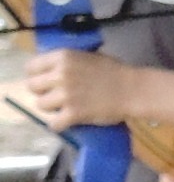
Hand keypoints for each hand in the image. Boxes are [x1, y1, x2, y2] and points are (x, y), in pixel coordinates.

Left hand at [20, 48, 138, 128]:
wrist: (134, 90)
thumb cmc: (116, 72)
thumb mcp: (88, 56)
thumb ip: (67, 62)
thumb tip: (50, 69)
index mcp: (63, 57)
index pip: (31, 67)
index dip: (36, 75)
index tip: (44, 81)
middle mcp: (60, 74)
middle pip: (32, 87)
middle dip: (42, 92)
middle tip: (55, 96)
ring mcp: (65, 95)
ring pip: (40, 105)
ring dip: (51, 108)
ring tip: (64, 108)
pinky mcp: (73, 114)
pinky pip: (53, 123)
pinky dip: (59, 125)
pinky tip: (67, 122)